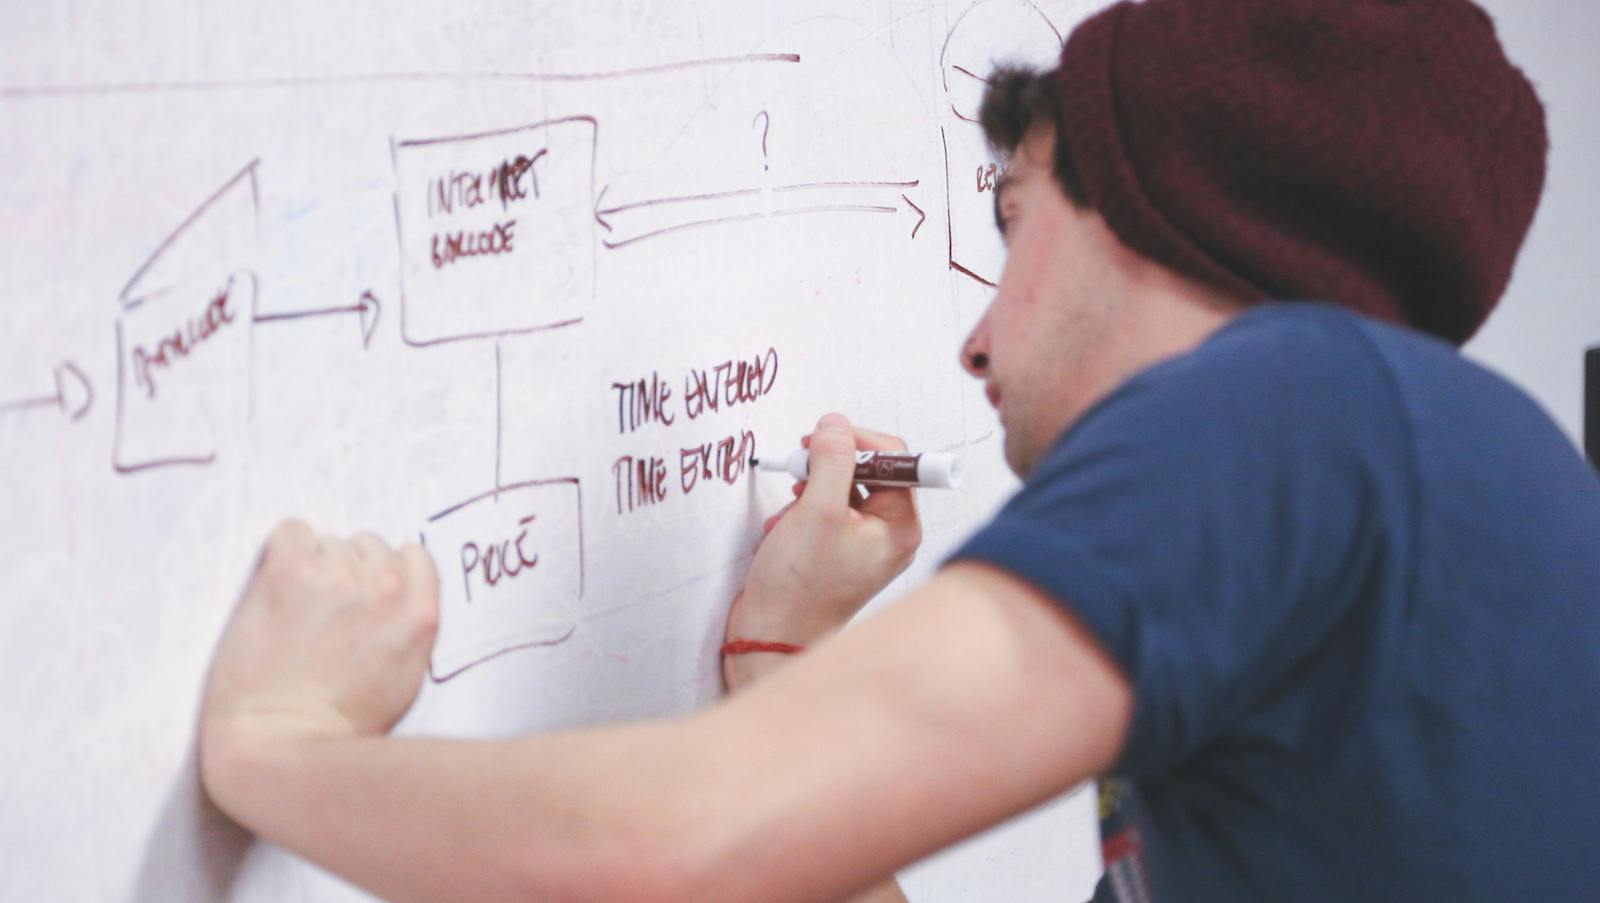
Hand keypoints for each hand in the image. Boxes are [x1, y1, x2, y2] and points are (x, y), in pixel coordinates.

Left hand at [200, 520, 439, 757]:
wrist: (282, 743)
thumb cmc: (340, 726)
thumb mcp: (406, 677)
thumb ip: (408, 626)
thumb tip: (392, 593)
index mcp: (419, 613)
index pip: (411, 555)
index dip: (383, 576)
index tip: (362, 598)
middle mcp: (385, 587)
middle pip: (368, 546)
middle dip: (347, 572)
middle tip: (323, 613)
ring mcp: (337, 576)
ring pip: (328, 541)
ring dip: (313, 566)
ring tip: (295, 611)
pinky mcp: (289, 573)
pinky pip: (292, 531)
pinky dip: (283, 553)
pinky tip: (275, 589)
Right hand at [726, 413, 921, 688]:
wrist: (771, 636)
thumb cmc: (799, 586)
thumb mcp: (816, 510)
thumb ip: (831, 460)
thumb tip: (836, 423)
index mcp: (901, 526)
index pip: (896, 458)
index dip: (857, 441)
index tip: (822, 439)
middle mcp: (890, 534)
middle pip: (868, 471)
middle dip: (828, 467)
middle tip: (798, 470)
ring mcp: (865, 544)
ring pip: (842, 488)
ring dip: (810, 489)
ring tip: (789, 509)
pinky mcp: (840, 551)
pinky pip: (827, 511)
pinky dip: (802, 511)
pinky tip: (784, 528)